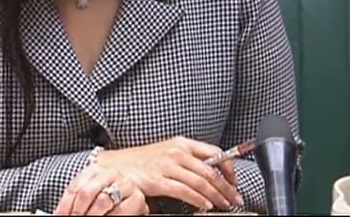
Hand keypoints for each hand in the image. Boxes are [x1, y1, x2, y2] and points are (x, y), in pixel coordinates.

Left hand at [54, 163, 148, 214]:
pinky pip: (119, 211)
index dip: (64, 205)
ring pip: (102, 201)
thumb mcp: (91, 191)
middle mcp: (110, 174)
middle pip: (87, 192)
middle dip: (77, 211)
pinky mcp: (137, 199)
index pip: (75, 188)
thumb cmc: (107, 194)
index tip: (59, 216)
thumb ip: (76, 199)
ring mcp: (125, 185)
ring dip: (91, 216)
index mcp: (94, 170)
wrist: (131, 194)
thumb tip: (59, 213)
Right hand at [90, 137, 243, 211]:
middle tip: (235, 197)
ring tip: (224, 204)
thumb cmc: (140, 161)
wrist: (114, 165)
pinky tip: (206, 206)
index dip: (228, 167)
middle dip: (227, 187)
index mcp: (181, 143)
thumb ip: (187, 159)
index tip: (234, 180)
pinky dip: (199, 200)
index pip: (214, 152)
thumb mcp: (167, 153)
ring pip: (200, 182)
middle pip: (210, 170)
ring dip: (216, 196)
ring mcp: (166, 166)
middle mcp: (176, 152)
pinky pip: (184, 191)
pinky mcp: (158, 180)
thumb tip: (210, 172)